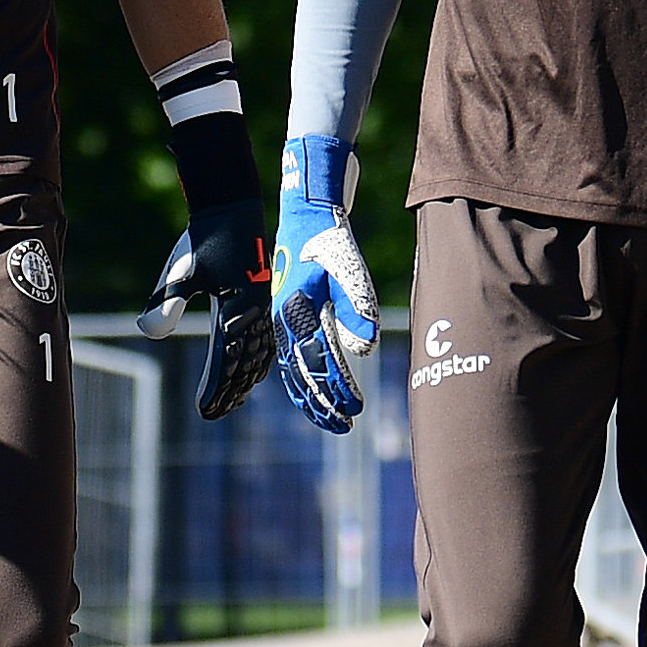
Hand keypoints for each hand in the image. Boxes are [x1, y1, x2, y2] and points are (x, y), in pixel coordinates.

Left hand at [140, 197, 272, 419]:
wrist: (231, 208)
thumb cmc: (204, 238)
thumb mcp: (182, 270)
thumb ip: (166, 302)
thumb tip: (146, 331)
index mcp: (237, 308)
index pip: (226, 360)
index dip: (215, 388)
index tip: (203, 409)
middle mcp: (256, 311)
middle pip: (245, 363)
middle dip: (230, 391)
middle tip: (213, 413)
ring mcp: (263, 305)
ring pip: (259, 353)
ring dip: (245, 379)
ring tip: (231, 400)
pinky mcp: (262, 298)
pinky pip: (266, 338)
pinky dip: (259, 359)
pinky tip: (251, 369)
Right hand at [270, 135, 384, 432]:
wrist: (304, 218)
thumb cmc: (332, 243)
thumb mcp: (351, 271)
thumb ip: (358, 309)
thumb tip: (365, 350)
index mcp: (298, 314)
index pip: (321, 363)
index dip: (339, 389)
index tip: (357, 410)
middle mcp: (285, 323)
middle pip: (303, 376)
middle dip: (324, 405)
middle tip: (345, 427)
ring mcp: (281, 322)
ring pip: (294, 372)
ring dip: (312, 399)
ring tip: (331, 420)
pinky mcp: (285, 319)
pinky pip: (291, 360)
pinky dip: (302, 381)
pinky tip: (313, 393)